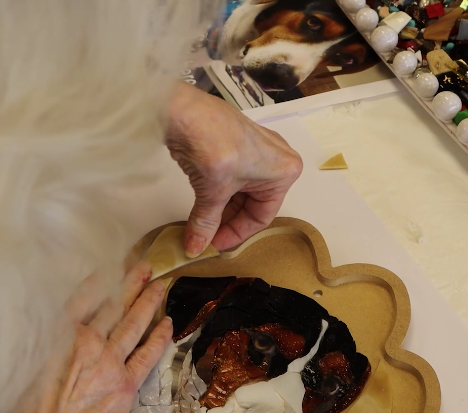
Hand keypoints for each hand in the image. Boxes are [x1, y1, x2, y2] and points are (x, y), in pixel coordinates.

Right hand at [0, 262, 171, 412]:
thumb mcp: (13, 373)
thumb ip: (29, 345)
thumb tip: (29, 326)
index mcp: (57, 336)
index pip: (82, 299)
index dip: (98, 281)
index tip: (108, 267)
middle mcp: (87, 343)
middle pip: (112, 306)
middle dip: (128, 283)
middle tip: (142, 266)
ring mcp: (110, 364)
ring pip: (133, 324)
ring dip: (147, 302)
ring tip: (159, 285)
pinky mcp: (126, 387)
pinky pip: (147, 355)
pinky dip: (159, 338)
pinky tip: (167, 323)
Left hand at [167, 83, 302, 256]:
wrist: (183, 110)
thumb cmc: (211, 142)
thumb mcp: (212, 192)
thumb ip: (205, 223)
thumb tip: (195, 248)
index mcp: (284, 171)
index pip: (262, 217)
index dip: (236, 234)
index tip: (215, 245)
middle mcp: (276, 161)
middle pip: (252, 205)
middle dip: (227, 223)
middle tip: (205, 239)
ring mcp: (255, 152)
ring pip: (239, 193)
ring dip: (219, 210)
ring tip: (199, 226)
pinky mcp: (235, 147)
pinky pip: (230, 180)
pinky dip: (215, 195)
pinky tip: (200, 208)